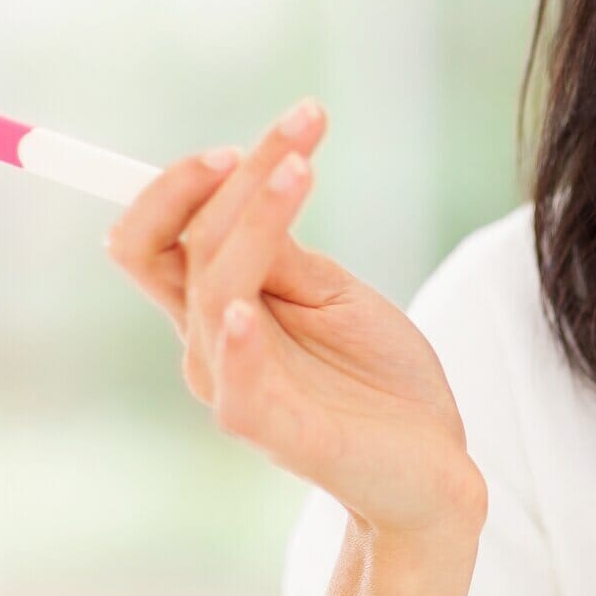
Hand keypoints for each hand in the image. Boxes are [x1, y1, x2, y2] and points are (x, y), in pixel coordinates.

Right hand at [105, 98, 488, 541]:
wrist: (433, 467)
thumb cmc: (380, 380)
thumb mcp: (335, 296)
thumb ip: (285, 253)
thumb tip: (253, 179)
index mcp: (218, 309)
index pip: (162, 233)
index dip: (189, 178)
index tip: (283, 129)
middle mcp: (209, 345)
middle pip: (176, 245)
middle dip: (226, 177)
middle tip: (300, 129)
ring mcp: (235, 388)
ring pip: (213, 289)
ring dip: (251, 221)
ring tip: (298, 171)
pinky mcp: (274, 432)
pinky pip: (236, 385)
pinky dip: (235, 342)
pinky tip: (243, 309)